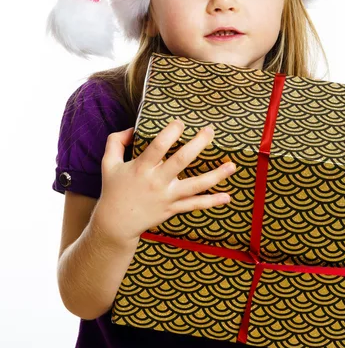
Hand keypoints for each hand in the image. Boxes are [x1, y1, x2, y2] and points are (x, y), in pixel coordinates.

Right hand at [93, 119, 234, 247]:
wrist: (115, 225)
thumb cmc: (113, 190)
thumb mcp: (108, 163)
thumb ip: (116, 141)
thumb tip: (132, 128)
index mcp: (141, 167)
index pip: (158, 146)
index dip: (171, 132)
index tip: (180, 122)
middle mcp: (156, 182)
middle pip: (181, 161)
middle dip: (198, 144)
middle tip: (210, 131)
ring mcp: (167, 197)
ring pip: (195, 186)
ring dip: (215, 176)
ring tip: (232, 166)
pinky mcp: (173, 208)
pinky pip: (194, 205)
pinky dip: (212, 202)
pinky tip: (227, 197)